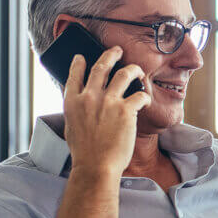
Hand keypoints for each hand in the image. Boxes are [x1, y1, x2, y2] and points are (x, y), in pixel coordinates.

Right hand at [62, 47, 150, 177]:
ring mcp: (108, 102)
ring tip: (138, 70)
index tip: (82, 57)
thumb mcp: (71, 127)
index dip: (78, 63)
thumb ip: (76, 111)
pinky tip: (146, 101)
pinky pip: (140, 95)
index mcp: (72, 102)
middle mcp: (89, 97)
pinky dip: (144, 97)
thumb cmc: (85, 153)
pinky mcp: (126, 110)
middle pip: (100, 66)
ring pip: (124, 73)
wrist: (96, 167)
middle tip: (117, 50)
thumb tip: (80, 103)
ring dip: (133, 69)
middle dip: (110, 55)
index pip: (74, 75)